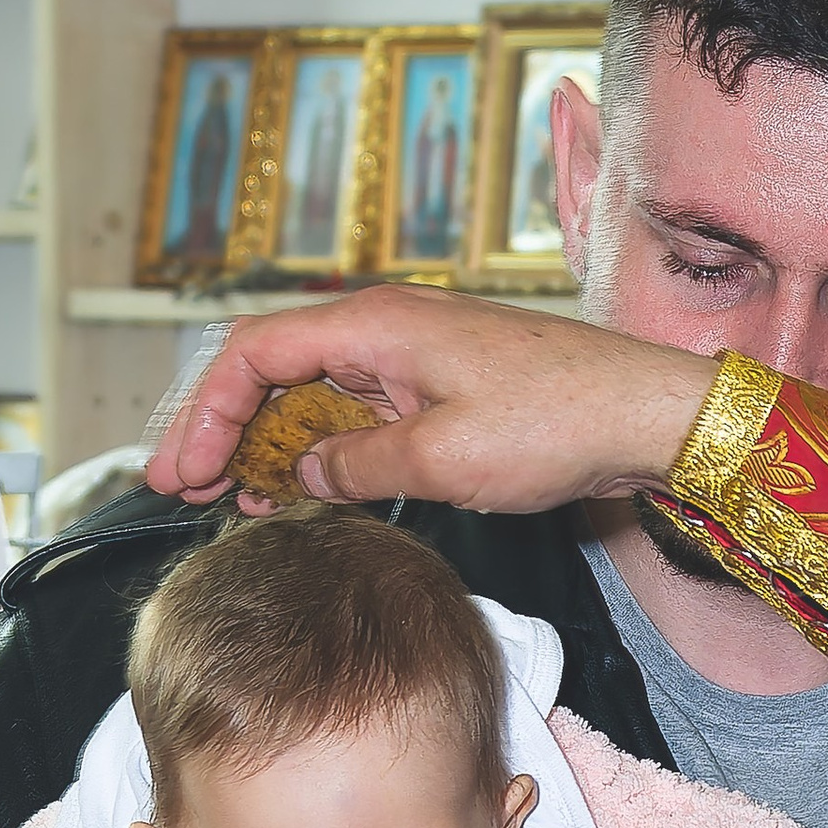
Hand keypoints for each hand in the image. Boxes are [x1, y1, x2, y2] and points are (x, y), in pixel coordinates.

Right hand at [145, 290, 718, 517]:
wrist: (643, 414)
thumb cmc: (557, 423)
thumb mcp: (443, 458)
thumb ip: (360, 467)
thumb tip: (306, 475)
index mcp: (375, 327)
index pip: (255, 353)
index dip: (207, 411)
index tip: (183, 469)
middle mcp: (385, 331)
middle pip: (274, 370)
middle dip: (224, 428)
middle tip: (187, 490)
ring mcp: (412, 359)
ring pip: (314, 395)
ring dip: (270, 445)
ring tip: (235, 500)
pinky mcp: (439, 390)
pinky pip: (359, 414)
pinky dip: (323, 450)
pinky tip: (306, 490)